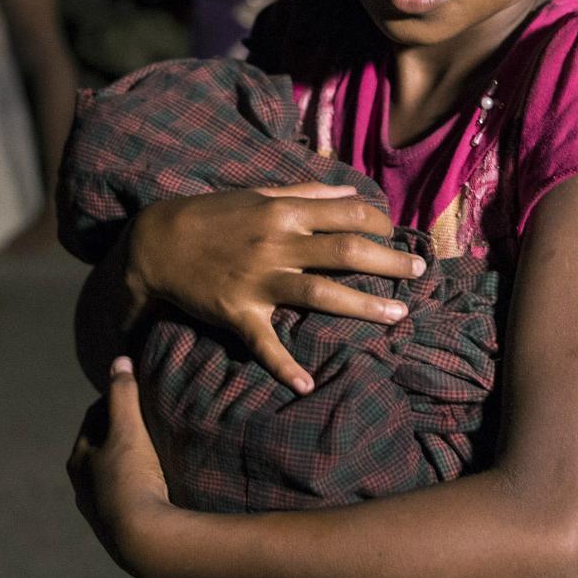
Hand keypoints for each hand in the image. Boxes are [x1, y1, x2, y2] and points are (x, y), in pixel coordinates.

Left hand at [67, 357, 175, 577]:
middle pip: (100, 449)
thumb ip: (123, 395)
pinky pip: (126, 497)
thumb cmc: (131, 480)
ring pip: (111, 476)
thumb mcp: (128, 431)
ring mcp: (99, 511)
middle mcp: (82, 487)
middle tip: (145, 418)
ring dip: (127, 462)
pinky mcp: (118, 530)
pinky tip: (156, 486)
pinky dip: (137, 485)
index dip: (112, 401)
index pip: (93, 420)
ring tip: (153, 452)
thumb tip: (119, 360)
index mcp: (78, 461)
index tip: (133, 391)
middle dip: (118, 433)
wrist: (144, 542)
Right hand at [129, 182, 425, 392]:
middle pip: (346, 251)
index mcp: (284, 212)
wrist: (157, 244)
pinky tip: (307, 384)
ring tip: (398, 315)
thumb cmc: (214, 217)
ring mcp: (259, 280)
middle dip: (389, 261)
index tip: (395, 234)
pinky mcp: (238, 313)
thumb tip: (350, 192)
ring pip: (321, 294)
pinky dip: (284, 366)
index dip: (379, 223)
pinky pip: (265, 343)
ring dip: (364, 306)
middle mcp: (277, 244)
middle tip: (419, 271)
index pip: (347, 213)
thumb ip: (306, 193)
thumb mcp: (259, 194)